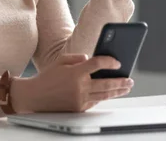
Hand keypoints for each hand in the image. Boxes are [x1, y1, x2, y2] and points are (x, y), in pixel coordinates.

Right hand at [10, 54, 133, 113]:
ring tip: (126, 87)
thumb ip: (77, 58)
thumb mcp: (61, 61)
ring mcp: (80, 99)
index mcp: (75, 72)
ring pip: (104, 95)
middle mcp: (79, 87)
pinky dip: (104, 97)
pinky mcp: (79, 108)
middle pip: (106, 83)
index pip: (97, 64)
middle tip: (130, 79)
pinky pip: (96, 102)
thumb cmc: (48, 77)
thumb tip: (92, 59)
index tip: (117, 62)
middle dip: (120, 81)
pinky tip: (111, 93)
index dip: (109, 62)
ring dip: (117, 91)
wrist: (35, 96)